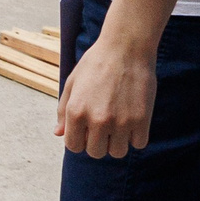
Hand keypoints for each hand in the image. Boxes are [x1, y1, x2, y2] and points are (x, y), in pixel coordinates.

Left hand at [57, 32, 157, 157]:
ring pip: (118, 152)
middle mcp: (97, 120)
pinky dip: (136, 136)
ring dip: (117, 142)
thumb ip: (63, 110)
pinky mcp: (141, 120)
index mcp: (76, 111)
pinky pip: (138, 144)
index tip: (86, 131)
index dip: (79, 140)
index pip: (73, 146)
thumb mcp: (72, 83)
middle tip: (103, 126)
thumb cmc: (96, 63)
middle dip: (98, 142)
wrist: (126, 47)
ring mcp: (120, 122)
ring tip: (118, 124)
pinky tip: (133, 121)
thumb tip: (58, 134)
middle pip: (96, 152)